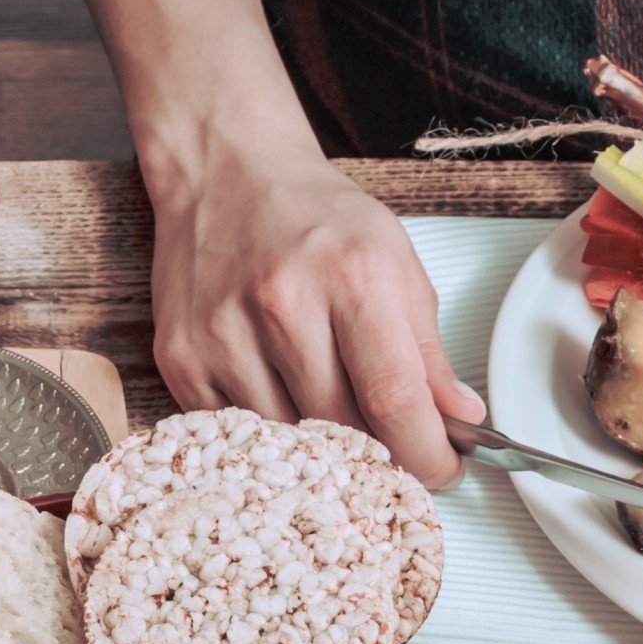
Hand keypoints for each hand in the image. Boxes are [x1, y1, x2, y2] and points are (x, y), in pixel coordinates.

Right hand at [147, 144, 481, 484]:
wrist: (225, 173)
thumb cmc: (315, 217)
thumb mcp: (393, 262)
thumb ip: (428, 349)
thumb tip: (460, 420)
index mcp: (352, 276)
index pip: (394, 397)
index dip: (426, 454)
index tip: (441, 470)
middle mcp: (283, 303)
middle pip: (342, 427)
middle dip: (379, 453)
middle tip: (393, 445)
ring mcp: (223, 333)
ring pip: (287, 441)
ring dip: (320, 447)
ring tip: (333, 412)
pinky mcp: (182, 357)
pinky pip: (237, 432)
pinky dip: (267, 432)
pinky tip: (280, 395)